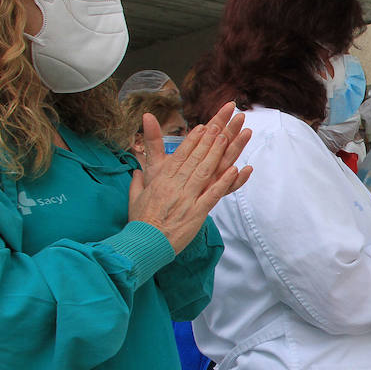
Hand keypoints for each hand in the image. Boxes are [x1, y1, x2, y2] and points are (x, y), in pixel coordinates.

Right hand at [129, 102, 253, 252]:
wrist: (144, 244)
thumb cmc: (140, 222)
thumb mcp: (135, 196)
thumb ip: (137, 181)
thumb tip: (136, 170)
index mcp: (161, 180)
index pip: (179, 156)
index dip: (192, 141)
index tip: (202, 128)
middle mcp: (175, 186)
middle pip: (194, 159)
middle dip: (208, 141)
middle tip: (220, 125)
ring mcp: (187, 198)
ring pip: (204, 172)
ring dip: (217, 153)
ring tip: (227, 138)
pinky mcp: (196, 213)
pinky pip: (213, 194)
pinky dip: (224, 181)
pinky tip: (235, 169)